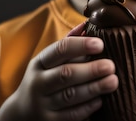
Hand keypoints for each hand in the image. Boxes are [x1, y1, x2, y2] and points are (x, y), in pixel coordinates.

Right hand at [0, 23, 118, 120]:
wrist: (22, 113)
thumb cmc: (45, 79)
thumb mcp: (49, 61)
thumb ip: (69, 44)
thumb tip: (88, 24)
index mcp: (40, 63)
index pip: (59, 50)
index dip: (80, 46)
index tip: (100, 44)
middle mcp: (38, 83)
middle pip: (65, 74)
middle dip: (90, 70)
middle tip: (111, 66)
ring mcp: (43, 104)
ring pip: (70, 96)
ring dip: (93, 88)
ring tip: (113, 81)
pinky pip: (71, 115)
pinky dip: (87, 107)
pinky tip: (101, 100)